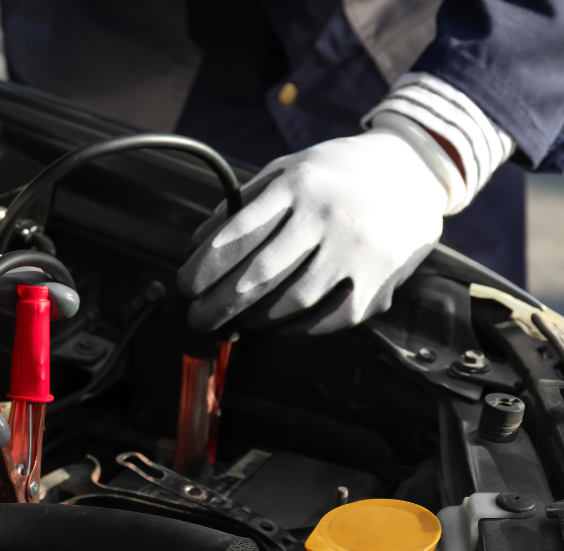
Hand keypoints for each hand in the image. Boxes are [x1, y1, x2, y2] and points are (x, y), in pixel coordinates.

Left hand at [177, 122, 451, 334]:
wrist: (414, 173)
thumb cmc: (339, 174)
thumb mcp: (290, 170)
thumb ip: (246, 202)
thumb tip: (200, 242)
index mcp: (297, 186)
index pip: (238, 234)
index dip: (206, 267)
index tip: (187, 286)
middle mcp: (325, 217)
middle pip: (259, 274)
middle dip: (220, 303)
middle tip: (198, 318)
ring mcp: (354, 251)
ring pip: (291, 301)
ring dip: (256, 318)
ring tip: (237, 321)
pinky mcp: (377, 281)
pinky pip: (328, 319)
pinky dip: (297, 329)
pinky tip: (278, 326)